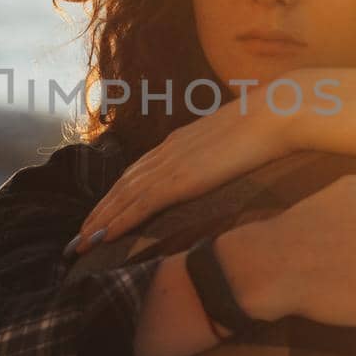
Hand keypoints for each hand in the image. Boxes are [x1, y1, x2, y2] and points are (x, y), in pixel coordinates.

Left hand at [70, 95, 292, 255]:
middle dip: (99, 212)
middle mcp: (168, 151)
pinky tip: (103, 237)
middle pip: (122, 185)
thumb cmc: (268, 124)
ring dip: (99, 221)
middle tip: (77, 237)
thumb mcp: (234, 141)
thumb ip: (219, 154)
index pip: (138, 172)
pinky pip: (140, 203)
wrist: (278, 112)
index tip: (102, 213)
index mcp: (180, 142)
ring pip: (123, 196)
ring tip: (80, 243)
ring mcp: (172, 164)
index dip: (117, 195)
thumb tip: (220, 165)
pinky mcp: (180, 178)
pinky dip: (118, 221)